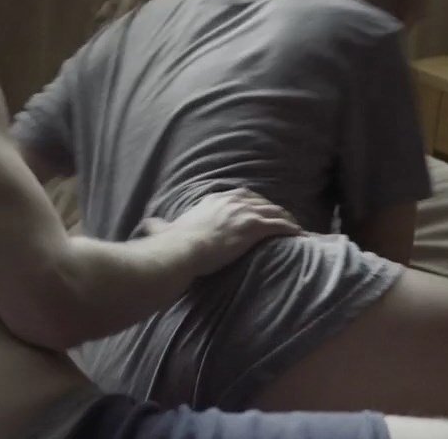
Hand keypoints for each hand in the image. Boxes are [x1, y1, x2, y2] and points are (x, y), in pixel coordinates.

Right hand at [138, 189, 300, 275]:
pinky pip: (280, 225)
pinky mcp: (254, 227)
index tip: (258, 210)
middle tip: (282, 219)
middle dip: (273, 209)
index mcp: (214, 200)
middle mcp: (232, 202)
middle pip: (261, 202)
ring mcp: (245, 213)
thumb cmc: (175, 243)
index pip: (240, 196)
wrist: (184, 250)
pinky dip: (292, 229)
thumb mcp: (164, 229)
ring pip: (274, 212)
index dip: (252, 203)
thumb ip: (158, 225)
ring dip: (287, 219)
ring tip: (296, 227)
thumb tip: (146, 224)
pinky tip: (301, 235)